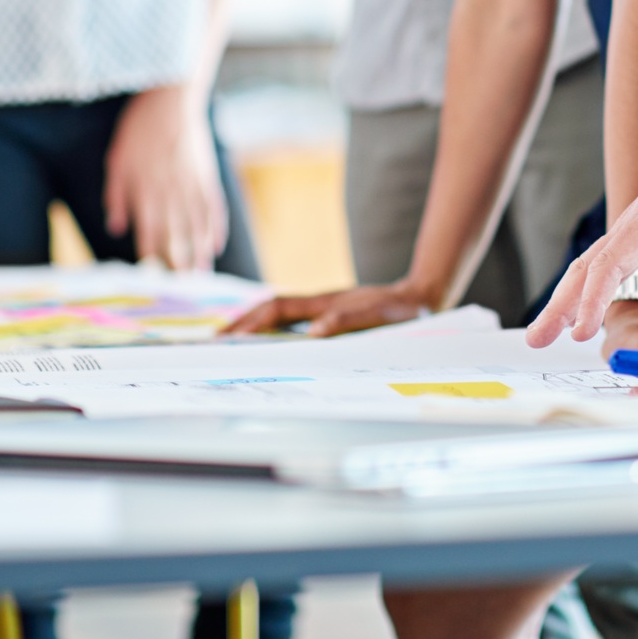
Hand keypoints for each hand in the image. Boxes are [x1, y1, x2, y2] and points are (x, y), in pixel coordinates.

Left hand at [103, 85, 228, 269]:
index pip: (149, 235)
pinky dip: (216, 228)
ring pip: (198, 228)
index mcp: (146, 193)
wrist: (171, 100)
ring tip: (202, 276)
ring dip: (200, 254)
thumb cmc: (138, 130)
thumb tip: (116, 227)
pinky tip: (216, 244)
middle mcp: (171, 195)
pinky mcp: (207, 176)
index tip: (155, 279)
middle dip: (180, 265)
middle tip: (184, 290)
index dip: (152, 258)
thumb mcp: (117, 162)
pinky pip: (214, 209)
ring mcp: (193, 186)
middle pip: (177, 237)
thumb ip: (117, 196)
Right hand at [224, 280, 434, 337]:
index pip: (278, 310)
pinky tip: (270, 341)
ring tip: (233, 339)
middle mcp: (319, 303)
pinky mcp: (331, 315)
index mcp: (324, 303)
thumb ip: (345, 321)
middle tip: (217, 339)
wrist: (420, 296)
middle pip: (272, 309)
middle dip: (243, 322)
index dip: (252, 321)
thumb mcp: (376, 316)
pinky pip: (294, 321)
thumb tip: (313, 332)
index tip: (230, 335)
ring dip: (256, 325)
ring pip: (281, 314)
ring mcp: (324, 308)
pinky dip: (275, 328)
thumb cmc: (399, 309)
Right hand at [527, 116, 637, 347]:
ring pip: (591, 264)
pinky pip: (606, 261)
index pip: (612, 261)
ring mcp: (635, 226)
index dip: (594, 298)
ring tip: (544, 332)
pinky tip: (578, 308)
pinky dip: (587, 286)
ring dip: (566, 297)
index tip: (581, 332)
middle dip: (560, 303)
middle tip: (536, 340)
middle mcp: (635, 220)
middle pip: (587, 265)